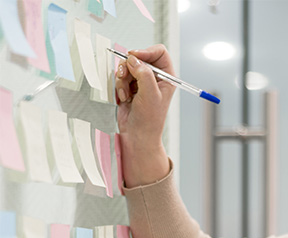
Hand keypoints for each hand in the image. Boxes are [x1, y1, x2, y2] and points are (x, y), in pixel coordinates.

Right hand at [115, 44, 174, 186]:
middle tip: (125, 76)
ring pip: (127, 66)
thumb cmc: (150, 119)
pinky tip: (124, 98)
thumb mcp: (150, 94)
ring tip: (126, 94)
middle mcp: (155, 76)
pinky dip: (119, 85)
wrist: (137, 135)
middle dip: (130, 67)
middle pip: (139, 57)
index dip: (146, 51)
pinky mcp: (129, 86)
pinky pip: (120, 76)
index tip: (134, 56)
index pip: (159, 52)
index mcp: (167, 76)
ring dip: (123, 78)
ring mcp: (141, 81)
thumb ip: (144, 74)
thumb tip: (134, 60)